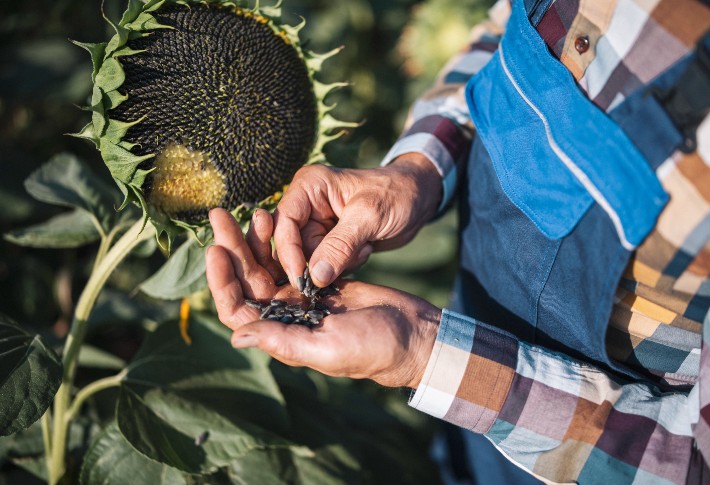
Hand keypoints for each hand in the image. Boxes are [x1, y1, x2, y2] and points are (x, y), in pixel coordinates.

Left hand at [206, 208, 440, 387]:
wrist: (411, 334)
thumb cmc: (373, 347)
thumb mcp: (327, 347)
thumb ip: (284, 341)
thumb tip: (236, 337)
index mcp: (281, 334)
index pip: (237, 308)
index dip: (221, 281)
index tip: (216, 250)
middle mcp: (285, 316)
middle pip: (247, 280)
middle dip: (232, 248)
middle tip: (220, 215)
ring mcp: (301, 298)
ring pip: (267, 265)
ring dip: (254, 240)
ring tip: (250, 210)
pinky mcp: (318, 281)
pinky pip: (290, 257)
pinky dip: (280, 240)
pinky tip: (275, 218)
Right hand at [273, 153, 441, 287]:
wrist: (419, 198)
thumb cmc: (397, 195)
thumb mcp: (370, 216)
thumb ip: (340, 245)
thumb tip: (314, 277)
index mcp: (309, 187)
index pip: (284, 224)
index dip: (288, 253)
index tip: (302, 279)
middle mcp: (306, 205)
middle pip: (293, 245)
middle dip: (319, 261)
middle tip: (350, 258)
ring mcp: (317, 224)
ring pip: (310, 260)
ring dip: (337, 263)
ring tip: (363, 246)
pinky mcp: (329, 242)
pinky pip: (325, 265)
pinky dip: (345, 265)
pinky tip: (365, 249)